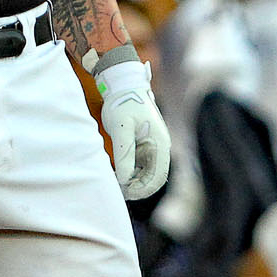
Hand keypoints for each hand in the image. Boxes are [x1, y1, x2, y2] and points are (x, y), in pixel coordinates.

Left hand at [96, 57, 171, 198]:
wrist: (123, 85)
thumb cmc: (123, 103)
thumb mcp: (121, 128)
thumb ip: (124, 154)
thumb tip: (124, 179)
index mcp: (159, 143)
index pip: (157, 177)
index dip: (142, 189)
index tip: (124, 191)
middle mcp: (160, 147)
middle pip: (154, 179)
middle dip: (138, 188)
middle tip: (118, 191)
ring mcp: (153, 147)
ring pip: (147, 174)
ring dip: (134, 182)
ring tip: (116, 183)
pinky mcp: (145, 145)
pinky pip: (141, 166)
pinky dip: (131, 173)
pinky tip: (118, 174)